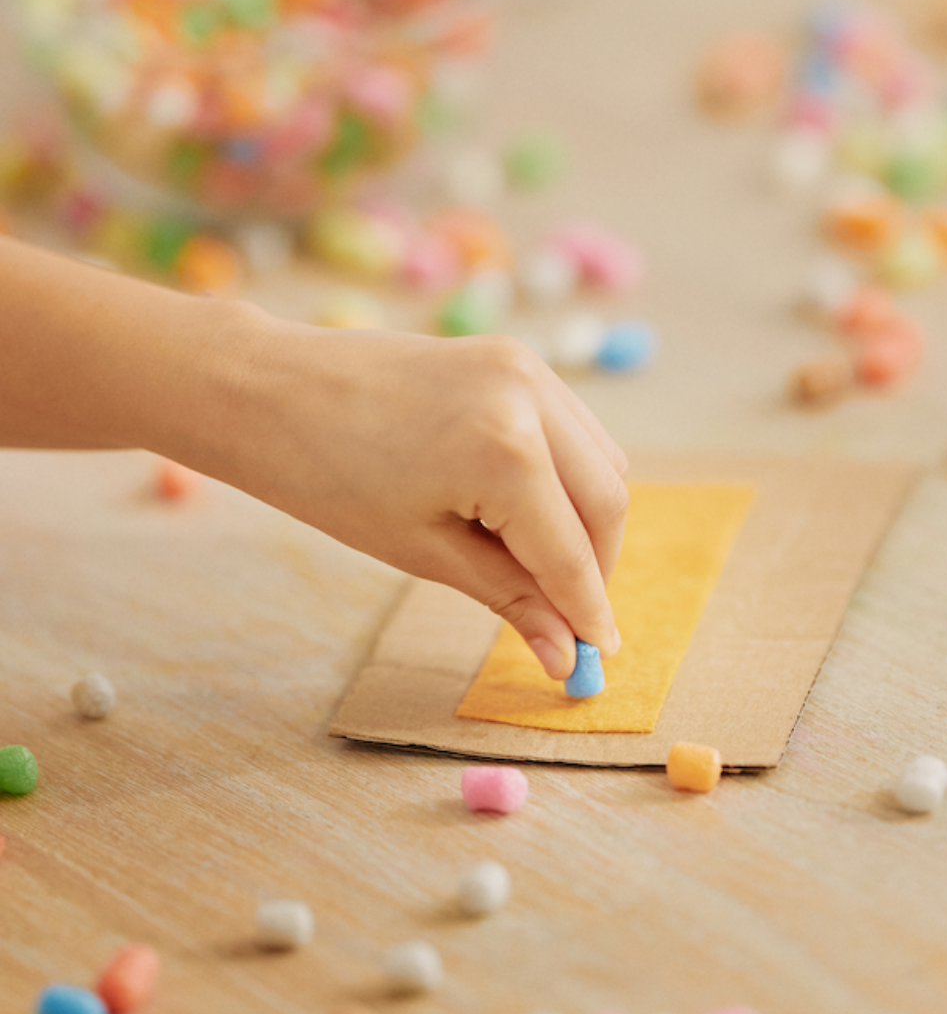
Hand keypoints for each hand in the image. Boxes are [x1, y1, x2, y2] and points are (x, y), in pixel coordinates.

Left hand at [220, 324, 627, 678]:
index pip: (572, 552)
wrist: (270, 390)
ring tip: (538, 563)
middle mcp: (531, 399)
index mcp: (506, 453)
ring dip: (587, 519)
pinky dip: (567, 473)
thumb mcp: (422, 549)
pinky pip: (573, 426)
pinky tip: (526, 508)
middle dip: (596, 566)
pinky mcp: (514, 356)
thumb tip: (566, 653)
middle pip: (608, 501)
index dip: (589, 612)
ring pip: (602, 460)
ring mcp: (527, 368)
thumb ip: (510, 596)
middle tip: (569, 620)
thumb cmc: (327, 477)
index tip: (597, 657)